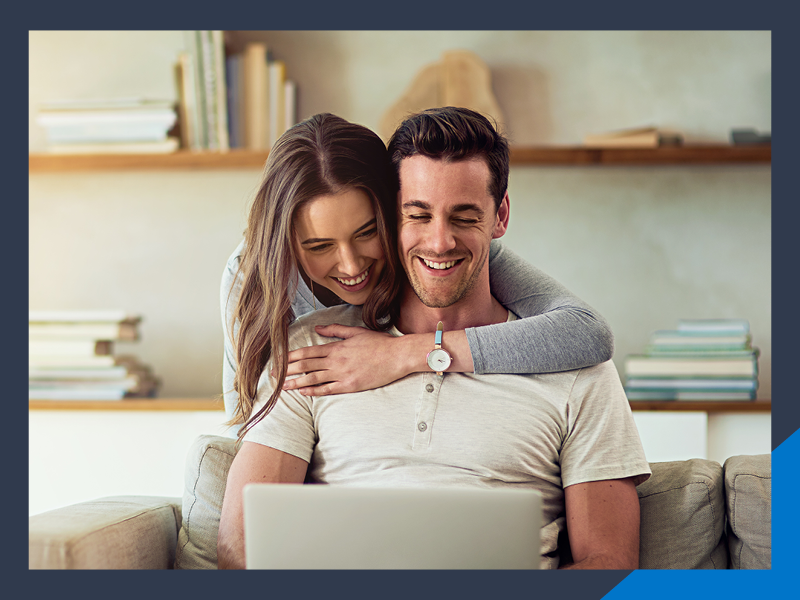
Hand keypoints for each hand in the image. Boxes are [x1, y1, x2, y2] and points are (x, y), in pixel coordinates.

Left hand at [282, 324, 412, 394]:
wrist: (397, 356)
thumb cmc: (379, 343)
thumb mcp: (355, 332)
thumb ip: (334, 331)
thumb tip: (316, 329)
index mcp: (336, 347)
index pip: (307, 352)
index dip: (290, 357)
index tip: (278, 360)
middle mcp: (336, 360)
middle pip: (305, 365)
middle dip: (287, 370)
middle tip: (273, 376)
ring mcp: (342, 374)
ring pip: (313, 378)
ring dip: (296, 382)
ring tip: (282, 387)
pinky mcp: (350, 385)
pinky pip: (328, 389)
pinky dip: (314, 391)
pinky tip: (303, 392)